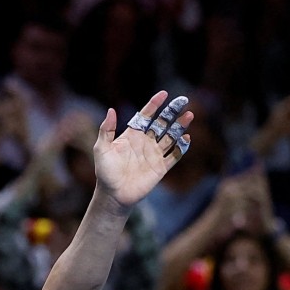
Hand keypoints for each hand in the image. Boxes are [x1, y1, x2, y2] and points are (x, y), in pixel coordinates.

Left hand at [92, 91, 192, 208]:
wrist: (112, 195)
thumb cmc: (105, 172)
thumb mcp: (101, 149)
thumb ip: (106, 130)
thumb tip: (111, 110)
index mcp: (132, 135)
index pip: (145, 116)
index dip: (154, 105)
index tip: (164, 94)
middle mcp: (145, 143)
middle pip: (162, 123)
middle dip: (172, 112)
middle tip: (183, 100)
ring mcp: (154, 155)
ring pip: (171, 137)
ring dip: (180, 126)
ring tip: (188, 115)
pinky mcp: (160, 168)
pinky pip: (174, 155)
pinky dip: (181, 147)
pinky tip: (186, 138)